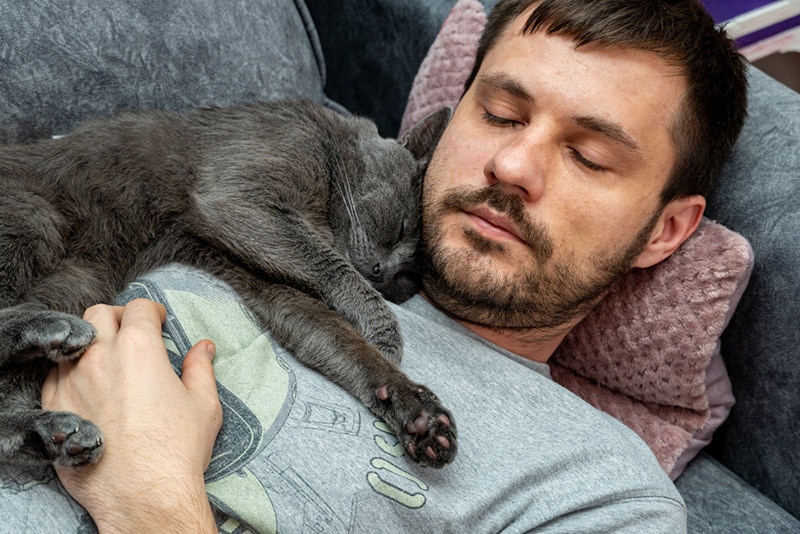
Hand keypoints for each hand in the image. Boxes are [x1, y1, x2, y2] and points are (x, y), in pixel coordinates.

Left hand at [42, 299, 221, 532]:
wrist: (144, 496)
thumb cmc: (177, 450)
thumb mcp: (204, 404)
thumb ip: (201, 368)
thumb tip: (203, 348)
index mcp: (139, 349)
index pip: (139, 308)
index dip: (152, 311)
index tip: (158, 322)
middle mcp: (100, 358)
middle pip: (98, 314)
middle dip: (118, 318)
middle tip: (132, 333)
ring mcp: (71, 382)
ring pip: (73, 342)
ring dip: (92, 343)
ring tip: (109, 361)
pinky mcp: (54, 409)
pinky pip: (54, 375)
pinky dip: (71, 372)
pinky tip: (89, 386)